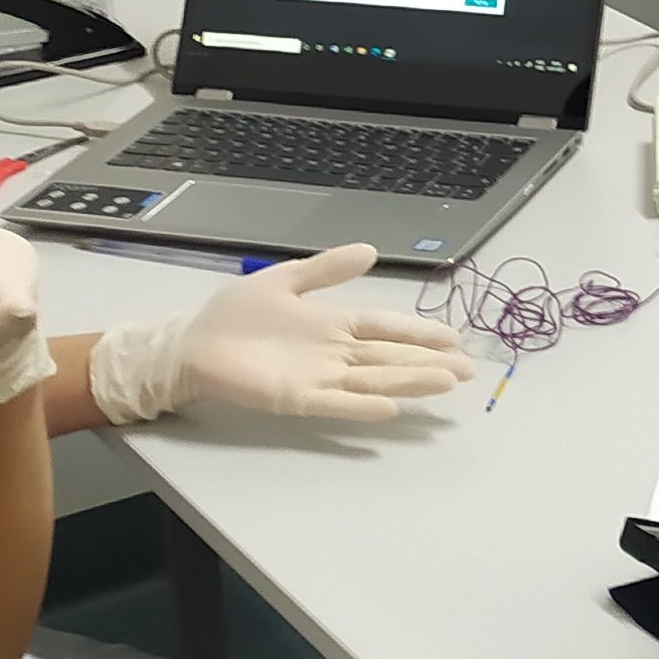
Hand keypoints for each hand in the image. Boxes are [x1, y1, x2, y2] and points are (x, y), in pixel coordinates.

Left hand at [86, 244, 479, 429]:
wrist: (191, 344)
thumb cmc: (235, 315)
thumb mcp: (285, 278)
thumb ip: (327, 269)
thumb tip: (371, 250)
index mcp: (332, 323)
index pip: (385, 327)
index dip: (419, 331)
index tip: (454, 337)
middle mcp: (333, 353)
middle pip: (390, 356)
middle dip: (428, 361)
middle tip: (468, 368)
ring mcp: (317, 377)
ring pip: (374, 379)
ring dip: (410, 382)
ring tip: (446, 384)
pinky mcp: (296, 398)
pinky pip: (337, 402)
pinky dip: (364, 405)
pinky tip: (392, 408)